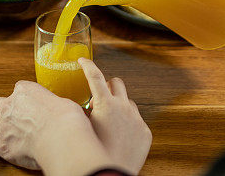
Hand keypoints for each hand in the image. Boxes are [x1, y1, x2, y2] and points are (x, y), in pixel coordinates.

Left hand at [0, 81, 100, 171]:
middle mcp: (9, 106)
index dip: (25, 98)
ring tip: (15, 134)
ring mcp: (4, 127)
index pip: (18, 88)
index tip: (32, 105)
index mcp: (24, 90)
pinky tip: (11, 146)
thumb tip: (53, 111)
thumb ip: (49, 104)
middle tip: (19, 118)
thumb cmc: (65, 119)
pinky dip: (1, 144)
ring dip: (3, 127)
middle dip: (6, 110)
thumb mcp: (61, 102)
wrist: (61, 139)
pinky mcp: (4, 147)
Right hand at [80, 58, 151, 173]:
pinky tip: (120, 135)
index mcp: (105, 104)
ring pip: (128, 101)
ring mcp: (136, 119)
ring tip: (109, 120)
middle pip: (116, 82)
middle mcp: (123, 107)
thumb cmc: (95, 153)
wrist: (111, 174)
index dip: (87, 65)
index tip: (82, 61)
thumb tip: (80, 107)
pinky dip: (128, 122)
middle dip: (107, 85)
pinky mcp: (145, 131)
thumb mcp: (83, 129)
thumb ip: (83, 113)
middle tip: (98, 96)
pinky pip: (136, 119)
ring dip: (119, 104)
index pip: (94, 75)